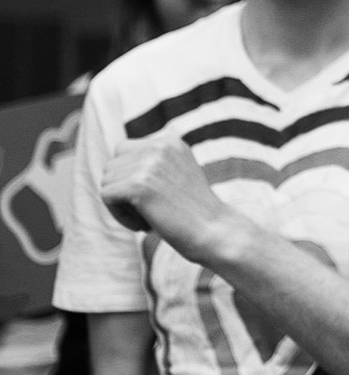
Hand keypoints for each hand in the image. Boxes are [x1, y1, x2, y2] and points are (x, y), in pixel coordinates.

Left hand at [100, 137, 235, 262]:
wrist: (215, 233)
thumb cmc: (195, 213)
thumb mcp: (175, 177)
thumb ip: (150, 166)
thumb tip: (111, 169)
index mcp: (170, 142)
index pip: (124, 151)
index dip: (130, 178)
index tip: (155, 199)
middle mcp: (160, 146)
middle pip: (112, 165)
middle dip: (123, 191)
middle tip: (151, 211)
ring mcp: (149, 163)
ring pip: (107, 182)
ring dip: (122, 205)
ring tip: (150, 218)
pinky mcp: (138, 184)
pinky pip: (107, 196)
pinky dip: (120, 216)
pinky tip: (145, 225)